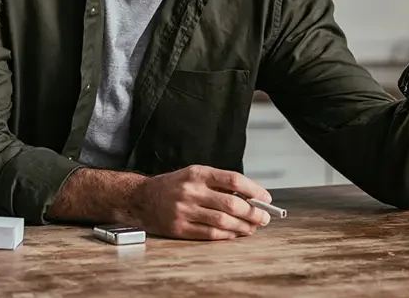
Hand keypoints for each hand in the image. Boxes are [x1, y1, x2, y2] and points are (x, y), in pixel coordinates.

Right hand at [132, 165, 271, 240]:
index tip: (266, 198)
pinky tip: (235, 234)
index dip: (253, 190)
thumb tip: (250, 197)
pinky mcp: (179, 228)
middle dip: (252, 212)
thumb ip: (219, 183)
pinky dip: (227, 235)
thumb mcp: (195, 175)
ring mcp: (185, 210)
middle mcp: (192, 191)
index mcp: (198, 173)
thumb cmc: (175, 185)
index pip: (233, 180)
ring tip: (253, 227)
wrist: (143, 197)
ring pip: (222, 221)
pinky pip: (209, 234)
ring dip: (242, 226)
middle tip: (264, 217)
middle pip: (231, 204)